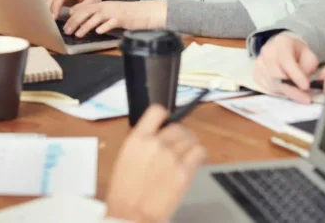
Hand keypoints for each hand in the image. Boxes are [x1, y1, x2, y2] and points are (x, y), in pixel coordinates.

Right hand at [44, 0, 105, 17]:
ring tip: (44, 20)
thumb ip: (82, 8)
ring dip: (44, 8)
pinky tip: (43, 15)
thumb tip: (70, 13)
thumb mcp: (93, 3)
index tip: (53, 18)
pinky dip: (44, 6)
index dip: (56, 6)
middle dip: (47, 9)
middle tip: (46, 21)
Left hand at [62, 0, 165, 36]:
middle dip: (75, 22)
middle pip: (86, 13)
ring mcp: (113, 12)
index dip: (72, 18)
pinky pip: (111, 23)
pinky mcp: (122, 19)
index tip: (65, 26)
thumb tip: (84, 24)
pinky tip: (98, 32)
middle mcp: (105, 7)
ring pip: (96, 18)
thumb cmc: (126, 15)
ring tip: (78, 34)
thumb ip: (97, 17)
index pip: (83, 10)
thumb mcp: (109, 14)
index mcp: (101, 5)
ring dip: (85, 26)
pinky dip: (104, 27)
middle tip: (67, 31)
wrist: (144, 12)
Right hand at [106, 105, 206, 222]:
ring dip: (190, 145)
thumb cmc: (125, 193)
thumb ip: (142, 144)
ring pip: (190, 139)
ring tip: (187, 154)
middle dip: (180, 135)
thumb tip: (156, 138)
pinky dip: (199, 154)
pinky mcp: (184, 171)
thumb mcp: (125, 159)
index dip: (164, 116)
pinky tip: (195, 160)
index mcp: (138, 139)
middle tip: (179, 145)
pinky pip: (199, 152)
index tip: (167, 122)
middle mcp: (156, 144)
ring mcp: (171, 157)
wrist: (132, 214)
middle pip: (178, 127)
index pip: (157, 111)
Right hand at [252, 33, 322, 103]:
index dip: (296, 75)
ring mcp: (259, 63)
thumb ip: (308, 67)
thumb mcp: (309, 55)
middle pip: (276, 74)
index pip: (286, 61)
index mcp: (281, 43)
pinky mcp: (256, 74)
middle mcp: (266, 51)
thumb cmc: (297, 53)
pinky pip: (267, 88)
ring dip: (287, 92)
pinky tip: (288, 91)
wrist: (283, 49)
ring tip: (299, 95)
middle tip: (306, 98)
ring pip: (272, 83)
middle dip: (292, 89)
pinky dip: (279, 92)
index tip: (306, 87)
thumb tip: (304, 83)